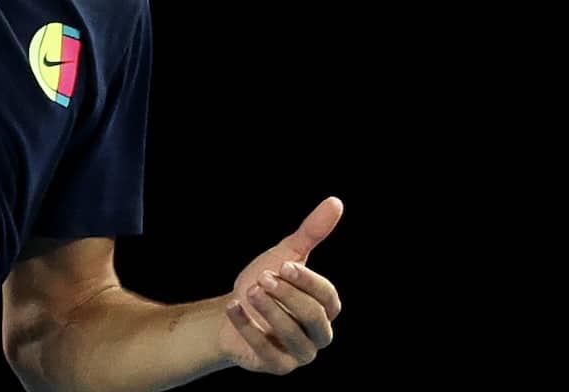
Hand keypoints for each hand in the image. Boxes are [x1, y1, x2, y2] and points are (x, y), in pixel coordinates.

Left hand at [218, 196, 344, 375]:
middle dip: (288, 296)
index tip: (283, 264)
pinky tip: (233, 308)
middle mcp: (319, 334)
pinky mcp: (278, 366)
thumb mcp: (286, 256)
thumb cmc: (265, 283)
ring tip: (250, 291)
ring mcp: (300, 353)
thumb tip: (335, 202)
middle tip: (262, 278)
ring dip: (270, 312)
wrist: (232, 311)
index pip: (327, 297)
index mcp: (325, 308)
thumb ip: (311, 233)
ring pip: (294, 337)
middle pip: (314, 318)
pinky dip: (248, 329)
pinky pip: (267, 353)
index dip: (306, 281)